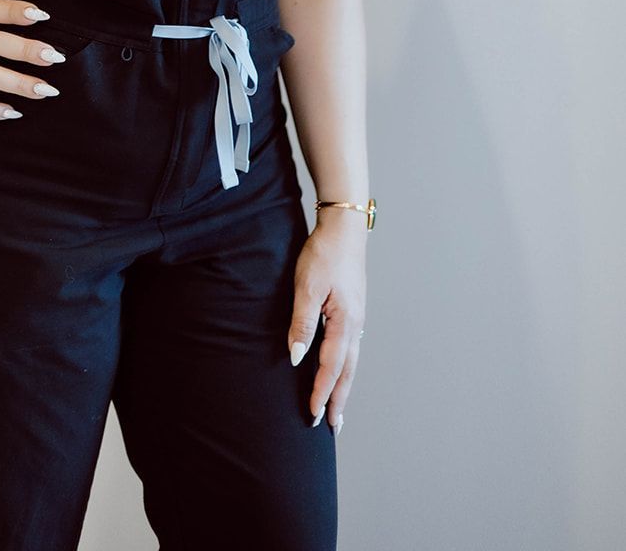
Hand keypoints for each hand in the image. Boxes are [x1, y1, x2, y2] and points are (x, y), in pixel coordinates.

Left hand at [287, 212, 366, 432]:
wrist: (344, 228)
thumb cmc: (323, 254)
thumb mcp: (307, 287)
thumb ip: (302, 323)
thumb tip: (297, 358)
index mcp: (346, 322)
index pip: (331, 367)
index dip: (321, 392)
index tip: (313, 416)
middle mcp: (356, 325)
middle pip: (347, 372)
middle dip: (338, 400)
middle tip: (332, 427)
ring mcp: (357, 319)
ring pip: (351, 362)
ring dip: (343, 387)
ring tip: (337, 409)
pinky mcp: (353, 311)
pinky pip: (350, 348)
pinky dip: (345, 367)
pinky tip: (339, 371)